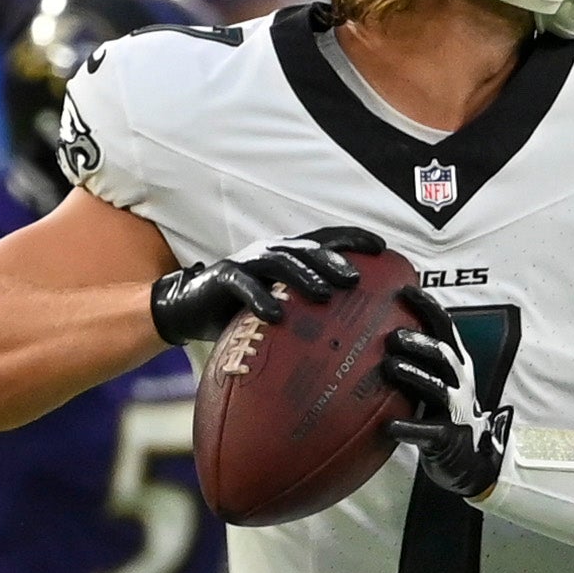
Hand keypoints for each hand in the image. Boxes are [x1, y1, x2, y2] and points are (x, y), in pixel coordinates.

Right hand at [145, 223, 376, 345]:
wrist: (190, 308)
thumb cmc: (242, 310)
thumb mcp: (281, 307)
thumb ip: (310, 312)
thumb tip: (356, 333)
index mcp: (288, 254)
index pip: (325, 240)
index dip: (353, 238)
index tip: (383, 248)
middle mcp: (270, 251)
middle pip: (307, 249)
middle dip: (333, 260)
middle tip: (355, 279)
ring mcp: (247, 262)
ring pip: (279, 261)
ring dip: (303, 276)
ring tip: (324, 295)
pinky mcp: (224, 277)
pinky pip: (243, 284)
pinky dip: (260, 297)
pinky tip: (276, 315)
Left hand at [380, 285, 508, 497]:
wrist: (466, 459)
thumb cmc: (439, 411)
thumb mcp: (433, 378)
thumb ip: (414, 357)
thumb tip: (372, 327)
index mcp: (455, 363)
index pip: (445, 327)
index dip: (427, 307)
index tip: (405, 290)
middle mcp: (459, 382)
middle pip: (443, 355)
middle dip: (420, 343)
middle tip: (392, 337)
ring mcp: (455, 411)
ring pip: (437, 388)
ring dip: (413, 375)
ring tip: (389, 367)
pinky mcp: (448, 438)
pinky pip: (428, 431)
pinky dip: (409, 427)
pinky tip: (389, 426)